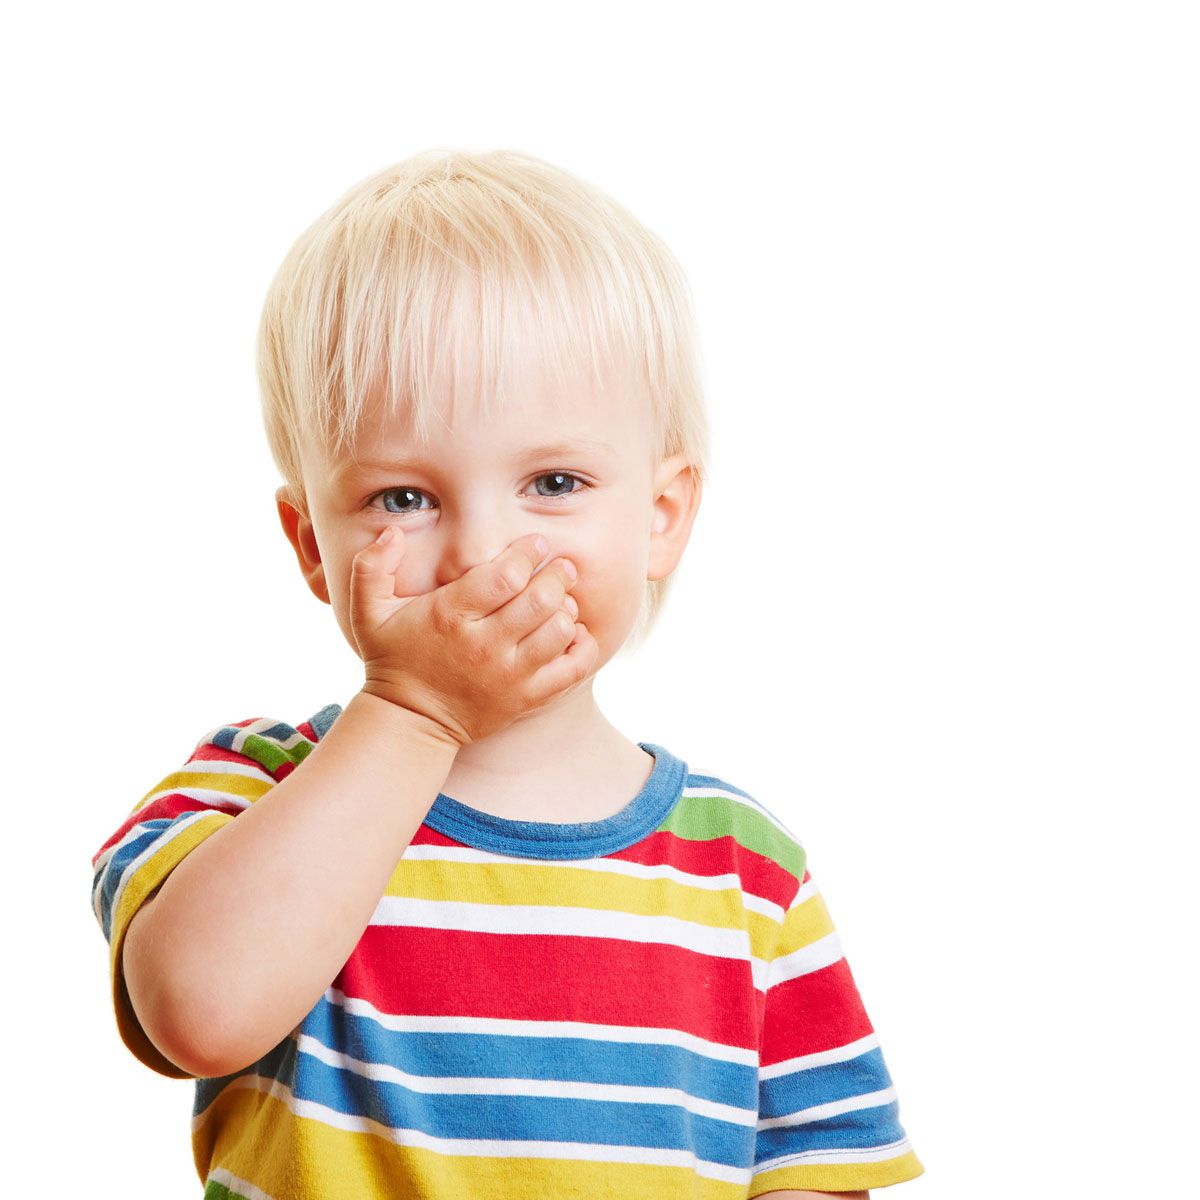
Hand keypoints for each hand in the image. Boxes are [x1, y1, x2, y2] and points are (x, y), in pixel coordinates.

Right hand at [350, 528, 598, 746]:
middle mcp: (484, 645)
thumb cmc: (393, 657)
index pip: (506, 575)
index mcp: (451, 616)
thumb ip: (371, 566)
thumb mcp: (368, 611)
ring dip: (568, 608)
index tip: (536, 544)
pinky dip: (582, 646)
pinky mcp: (526, 698)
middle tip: (561, 566)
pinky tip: (573, 631)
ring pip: (560, 631)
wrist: (410, 721)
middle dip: (558, 575)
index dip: (528, 553)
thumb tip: (391, 532)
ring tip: (563, 598)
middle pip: (541, 600)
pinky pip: (572, 669)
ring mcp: (509, 675)